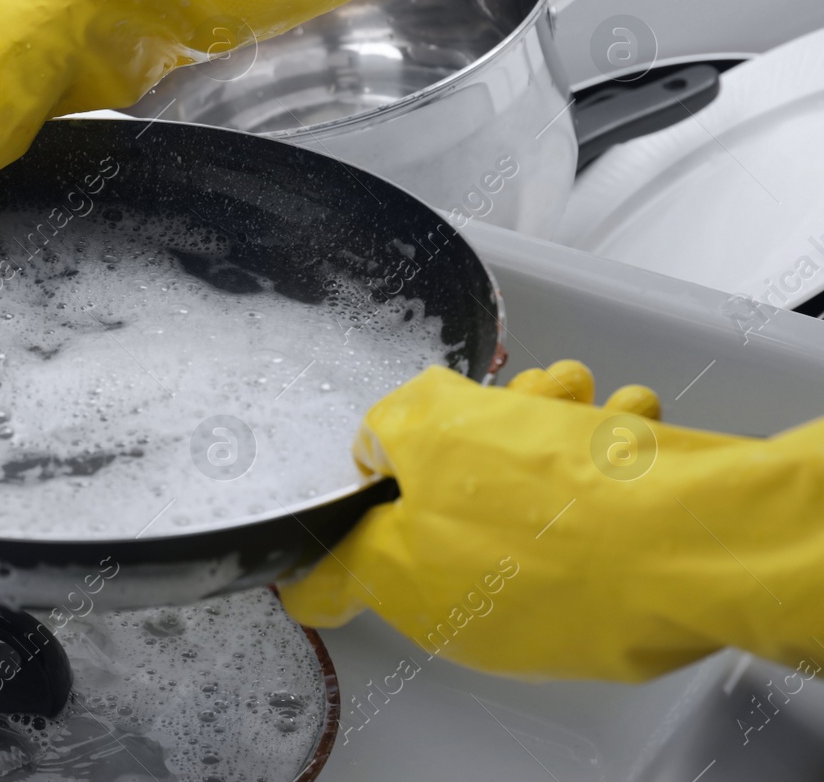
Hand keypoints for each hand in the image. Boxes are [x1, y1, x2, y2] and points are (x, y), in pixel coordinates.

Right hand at [278, 361, 823, 681]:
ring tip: (541, 520)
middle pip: (456, 429)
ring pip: (540, 418)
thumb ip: (344, 576)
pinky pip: (615, 430)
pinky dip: (610, 459)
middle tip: (466, 548)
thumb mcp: (401, 586)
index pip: (370, 440)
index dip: (375, 500)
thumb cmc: (533, 561)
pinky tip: (607, 506)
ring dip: (539, 459)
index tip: (389, 543)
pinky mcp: (637, 439)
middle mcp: (492, 399)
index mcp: (420, 418)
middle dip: (461, 483)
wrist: (678, 554)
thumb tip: (307, 586)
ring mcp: (569, 413)